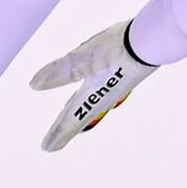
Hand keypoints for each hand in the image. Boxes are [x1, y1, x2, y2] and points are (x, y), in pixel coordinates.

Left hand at [30, 20, 156, 152]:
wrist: (151, 40)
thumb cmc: (118, 48)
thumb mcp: (83, 57)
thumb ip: (60, 71)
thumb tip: (35, 85)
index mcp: (92, 94)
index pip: (71, 119)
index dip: (58, 133)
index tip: (47, 148)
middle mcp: (103, 95)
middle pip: (80, 115)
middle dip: (66, 127)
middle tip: (55, 141)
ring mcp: (114, 87)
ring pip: (90, 106)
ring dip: (78, 116)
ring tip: (71, 122)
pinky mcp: (121, 76)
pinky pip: (100, 95)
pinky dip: (89, 101)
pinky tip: (93, 92)